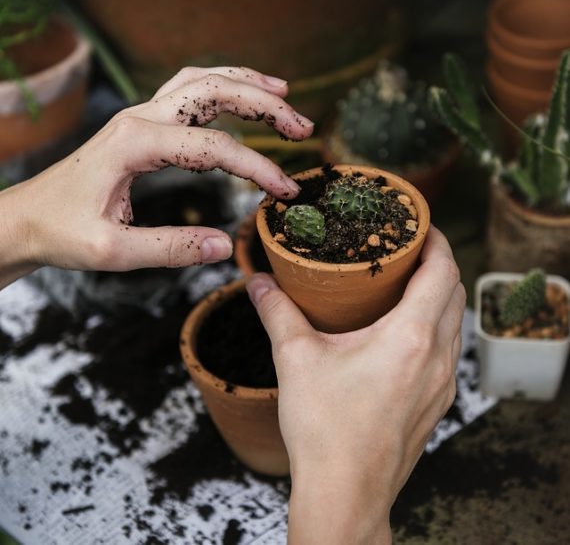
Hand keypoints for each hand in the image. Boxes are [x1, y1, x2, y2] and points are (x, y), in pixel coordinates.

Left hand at [0, 66, 312, 287]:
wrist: (27, 218)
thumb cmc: (62, 232)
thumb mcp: (113, 251)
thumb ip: (171, 249)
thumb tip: (225, 246)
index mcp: (134, 144)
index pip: (214, 148)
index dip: (257, 167)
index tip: (285, 192)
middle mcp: (140, 119)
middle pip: (214, 92)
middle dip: (265, 105)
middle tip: (302, 126)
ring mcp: (140, 116)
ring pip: (202, 82)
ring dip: (246, 84)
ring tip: (284, 94)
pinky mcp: (142, 125)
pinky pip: (187, 92)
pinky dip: (221, 88)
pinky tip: (240, 95)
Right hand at [246, 227, 464, 543]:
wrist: (345, 493)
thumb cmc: (325, 429)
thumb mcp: (295, 359)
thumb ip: (276, 312)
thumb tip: (257, 282)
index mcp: (410, 337)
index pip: (443, 271)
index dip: (436, 241)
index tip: (420, 225)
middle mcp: (437, 358)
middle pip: (455, 293)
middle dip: (438, 263)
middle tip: (407, 250)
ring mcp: (442, 384)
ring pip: (455, 323)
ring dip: (439, 296)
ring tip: (406, 284)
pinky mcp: (437, 403)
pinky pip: (448, 351)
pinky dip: (436, 327)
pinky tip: (404, 332)